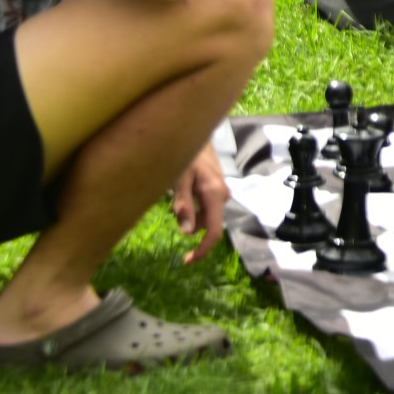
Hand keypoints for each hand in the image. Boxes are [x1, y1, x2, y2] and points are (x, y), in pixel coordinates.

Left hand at [170, 146, 229, 262]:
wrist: (196, 132)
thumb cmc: (186, 155)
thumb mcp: (179, 180)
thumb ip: (184, 206)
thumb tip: (188, 233)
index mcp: (215, 195)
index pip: (214, 231)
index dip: (202, 250)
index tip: (186, 261)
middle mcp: (223, 195)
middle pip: (208, 224)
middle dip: (190, 223)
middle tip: (170, 205)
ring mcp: (222, 191)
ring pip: (205, 215)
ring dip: (191, 213)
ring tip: (176, 193)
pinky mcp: (218, 187)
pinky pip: (206, 206)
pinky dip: (194, 205)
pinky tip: (184, 189)